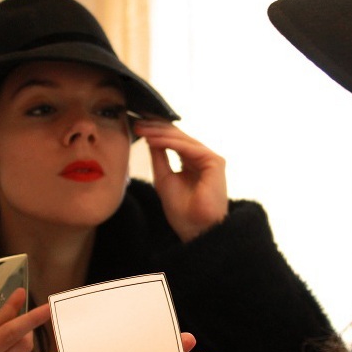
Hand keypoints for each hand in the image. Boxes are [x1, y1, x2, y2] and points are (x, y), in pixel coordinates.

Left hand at [136, 120, 227, 241]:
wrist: (196, 230)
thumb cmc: (183, 212)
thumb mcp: (164, 178)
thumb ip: (160, 157)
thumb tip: (151, 137)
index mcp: (193, 163)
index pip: (175, 141)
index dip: (156, 132)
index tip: (136, 126)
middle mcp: (203, 159)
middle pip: (179, 136)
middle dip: (156, 128)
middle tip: (136, 122)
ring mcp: (210, 159)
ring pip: (182, 139)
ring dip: (160, 133)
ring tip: (141, 129)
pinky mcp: (214, 162)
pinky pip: (188, 147)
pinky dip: (169, 142)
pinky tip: (154, 140)